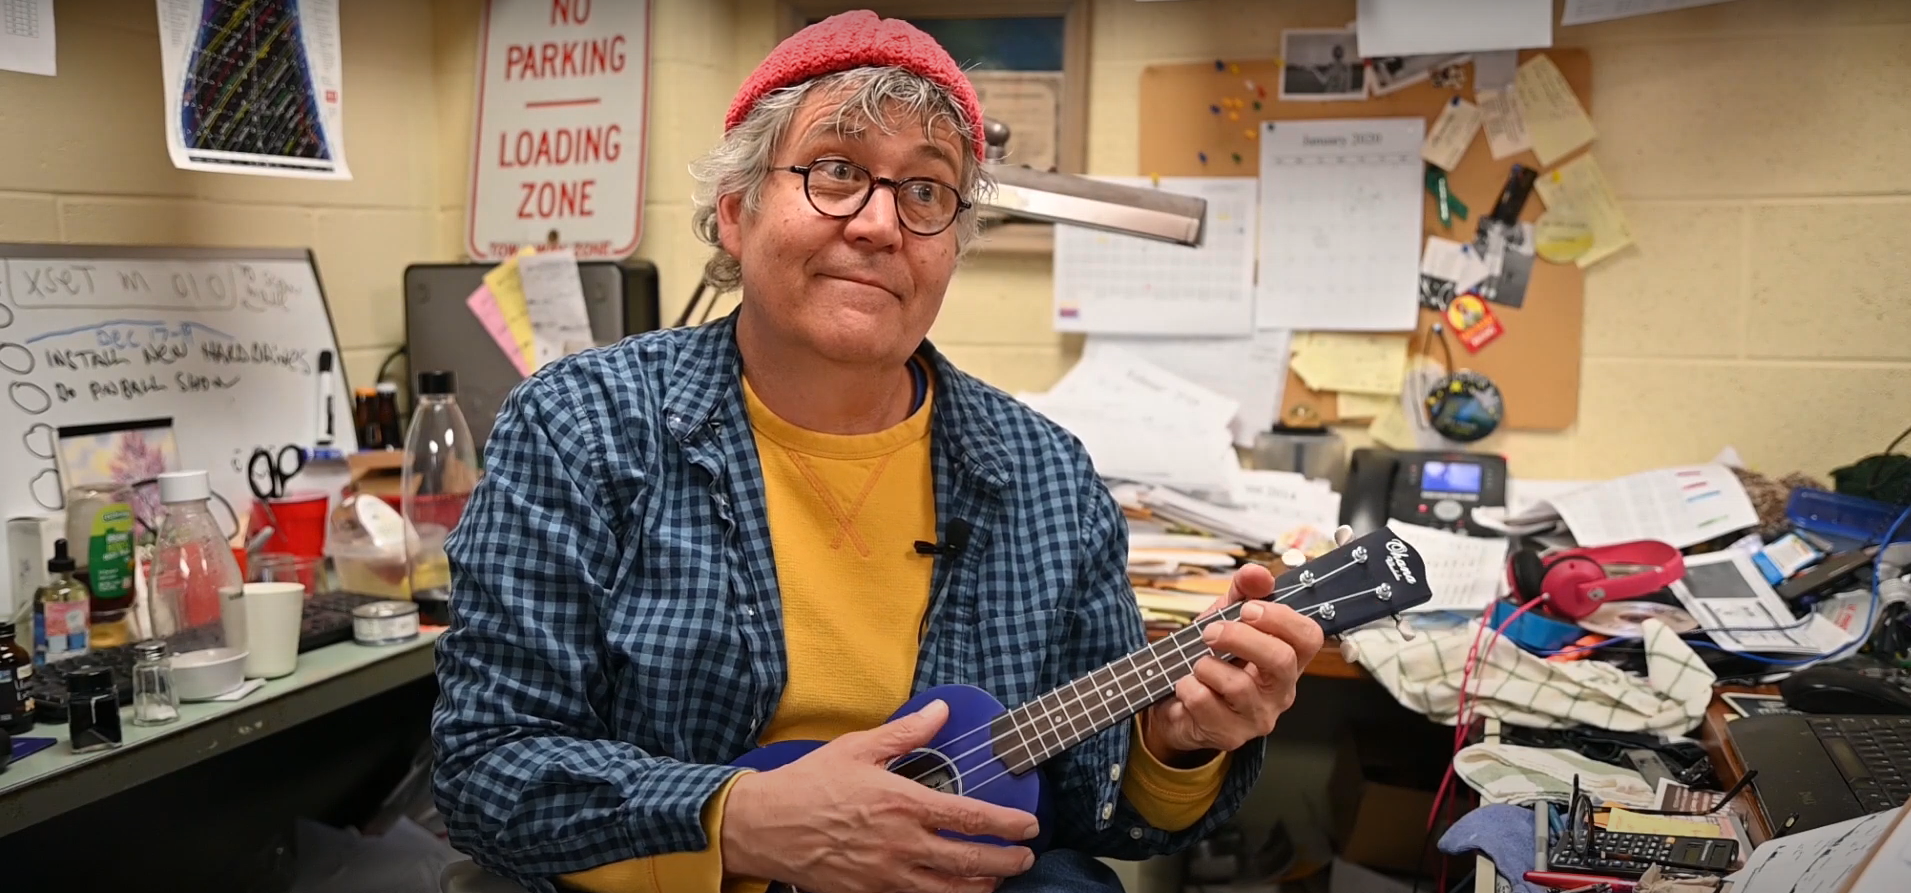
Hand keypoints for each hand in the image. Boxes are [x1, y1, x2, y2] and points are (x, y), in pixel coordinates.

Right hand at [720, 699, 1039, 892]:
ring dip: (981, 887)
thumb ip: (906, 732)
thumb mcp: (859, 748)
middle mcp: (902, 844)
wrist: (764, 826)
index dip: (1008, 824)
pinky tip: (952, 892)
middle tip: (1024, 859)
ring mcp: (886, 876)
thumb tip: (942, 711)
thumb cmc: (809, 784)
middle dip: (1007, 863)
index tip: (1028, 825)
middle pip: (971, 862)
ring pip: (949, 891)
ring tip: (996, 881)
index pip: (971, 818)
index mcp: (903, 804)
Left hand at [1140, 526, 1350, 764]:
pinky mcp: (1230, 736)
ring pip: (1238, 685)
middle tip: (1210, 632)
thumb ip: (1242, 593)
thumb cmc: (1212, 660)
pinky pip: (1206, 703)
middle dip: (1240, 637)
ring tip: (1196, 664)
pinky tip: (1186, 686)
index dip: (1281, 618)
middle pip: (1280, 660)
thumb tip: (1258, 572)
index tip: (1248, 609)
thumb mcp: (1225, 619)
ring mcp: (1258, 718)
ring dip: (1206, 665)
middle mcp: (1281, 692)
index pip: (1309, 638)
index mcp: (1288, 660)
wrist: (1179, 706)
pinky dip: (1188, 686)